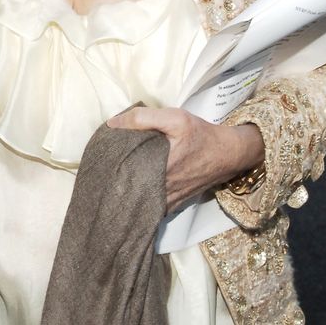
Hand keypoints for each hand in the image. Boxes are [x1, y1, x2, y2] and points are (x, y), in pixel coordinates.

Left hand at [108, 106, 263, 213]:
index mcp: (158, 170)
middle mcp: (162, 191)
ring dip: (125, 192)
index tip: (97, 159)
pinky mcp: (174, 204)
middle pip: (128, 190)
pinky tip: (130, 189)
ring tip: (109, 181)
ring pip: (139, 201)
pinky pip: (151, 206)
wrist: (229, 153)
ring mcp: (168, 201)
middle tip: (99, 170)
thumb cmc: (200, 134)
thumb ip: (141, 118)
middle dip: (113, 182)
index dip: (108, 168)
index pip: (123, 174)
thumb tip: (112, 123)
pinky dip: (139, 199)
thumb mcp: (174, 118)